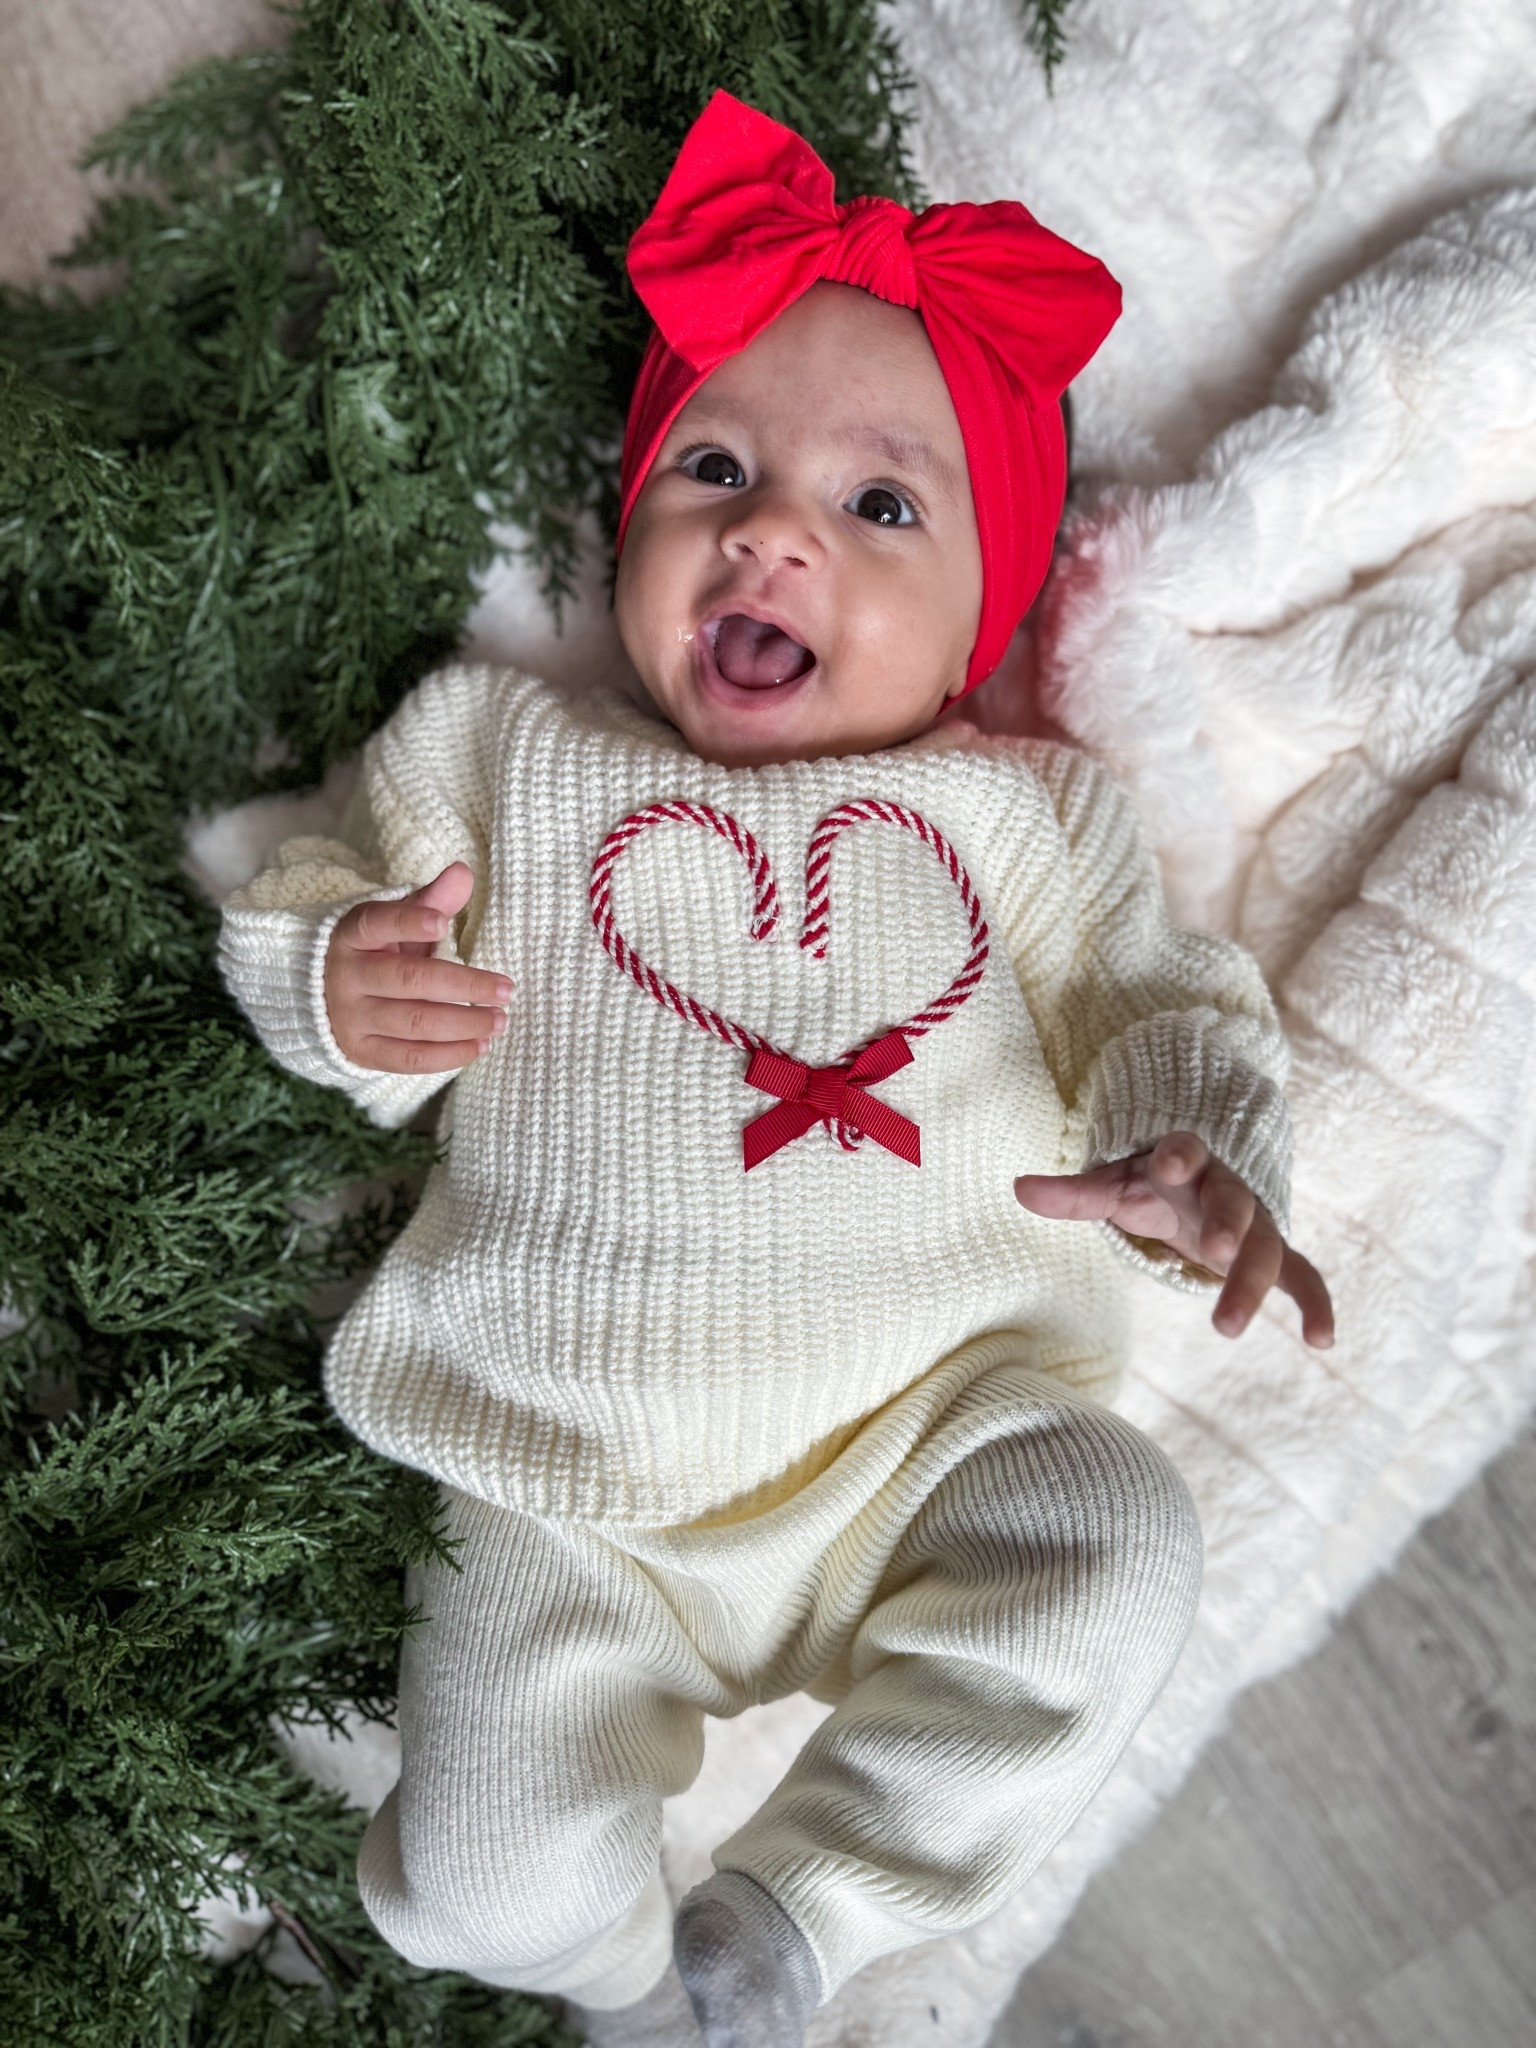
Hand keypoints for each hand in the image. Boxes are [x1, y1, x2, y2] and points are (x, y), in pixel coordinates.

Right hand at [323, 862, 511, 1072]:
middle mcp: (346, 975)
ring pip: (414, 1022)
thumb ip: (430, 900)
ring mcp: (350, 1017)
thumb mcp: (395, 922)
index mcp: (353, 934)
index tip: (442, 923)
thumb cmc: (375, 951)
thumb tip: (463, 873)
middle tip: (506, 989)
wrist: (321, 997)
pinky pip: (409, 1058)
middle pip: (410, 980)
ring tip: (500, 1020)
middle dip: (465, 986)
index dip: (408, 922)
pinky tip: (480, 1045)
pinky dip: (449, 1054)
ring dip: (465, 1023)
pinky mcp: (360, 1051)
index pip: (378, 922)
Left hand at [1014, 1131, 1334, 1348]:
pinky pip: (1304, 1277)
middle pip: (1234, 1204)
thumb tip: (1018, 1187)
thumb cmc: (1151, 1185)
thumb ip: (1072, 1193)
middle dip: (1227, 1223)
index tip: (1175, 1163)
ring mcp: (1255, 1224)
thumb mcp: (1112, 1187)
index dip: (1183, 1155)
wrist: (1201, 1185)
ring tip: (1227, 1326)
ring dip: (1252, 1285)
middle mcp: (1226, 1190)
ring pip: (1266, 1248)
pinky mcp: (1274, 1254)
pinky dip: (1316, 1305)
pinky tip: (1323, 1341)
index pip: (1186, 1152)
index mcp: (1185, 1163)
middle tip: (1216, 1248)